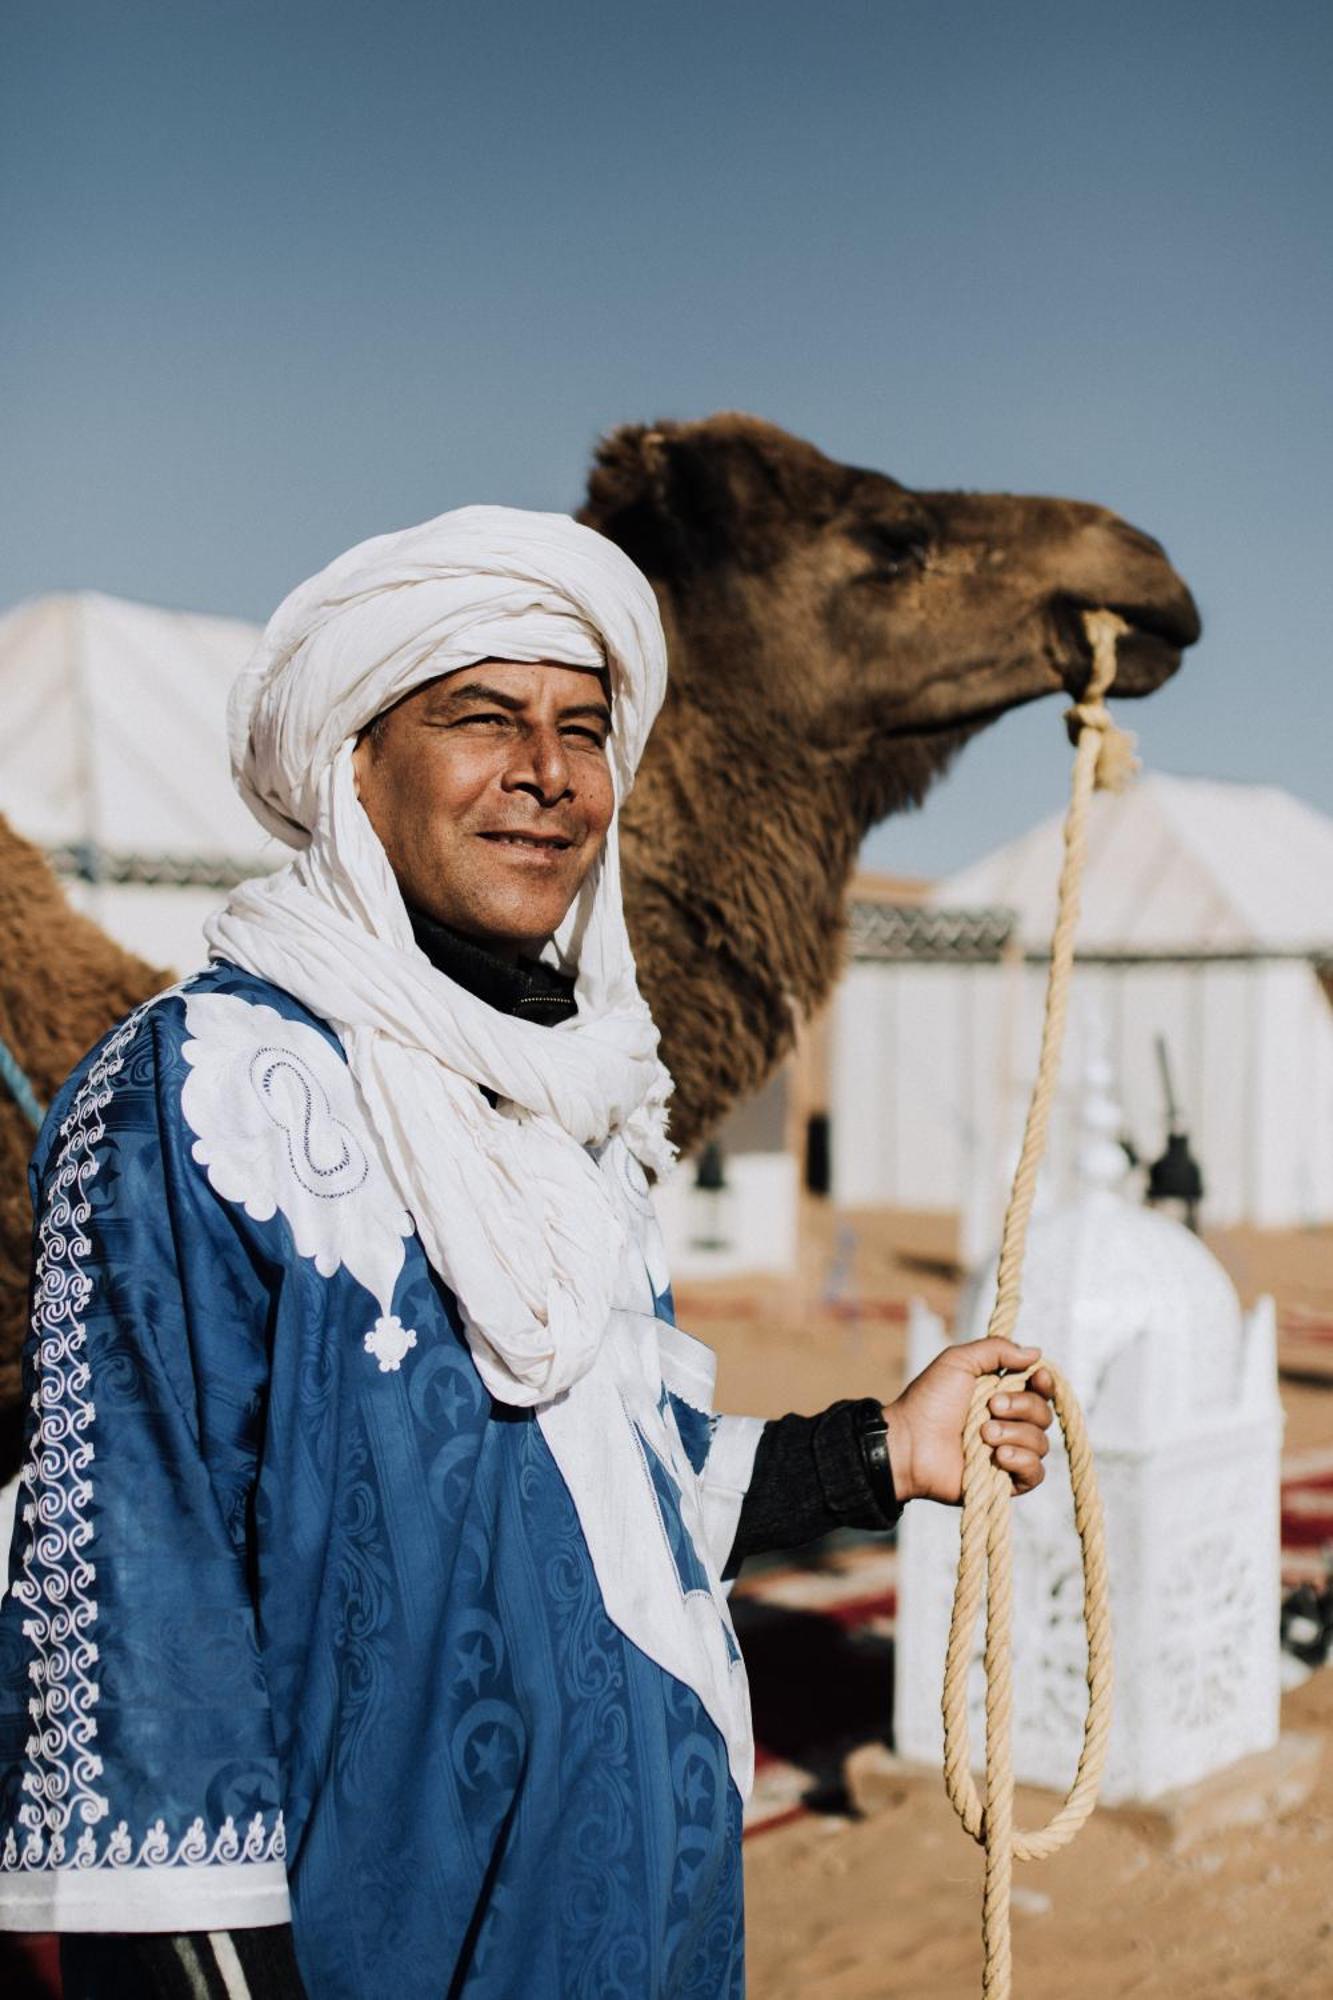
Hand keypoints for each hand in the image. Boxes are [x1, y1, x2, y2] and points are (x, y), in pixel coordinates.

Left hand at [885, 1339, 1053, 1505]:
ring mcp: (1009, 1452)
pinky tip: (999, 1456)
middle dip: (1022, 1407)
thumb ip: (995, 1350)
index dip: (1045, 1383)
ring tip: (983, 1435)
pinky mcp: (1006, 1481)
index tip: (1038, 1377)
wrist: (910, 1443)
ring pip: (1040, 1443)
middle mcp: (1009, 1423)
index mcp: (1001, 1395)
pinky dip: (1022, 1461)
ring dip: (1014, 1434)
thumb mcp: (958, 1361)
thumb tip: (1036, 1353)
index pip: (1040, 1390)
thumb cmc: (929, 1401)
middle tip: (991, 1407)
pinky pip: (1036, 1473)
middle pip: (1043, 1414)